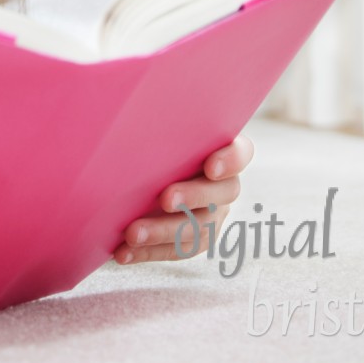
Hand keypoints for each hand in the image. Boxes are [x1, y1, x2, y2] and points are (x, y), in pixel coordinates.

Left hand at [113, 133, 253, 264]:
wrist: (147, 172)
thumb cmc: (156, 140)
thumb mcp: (162, 129)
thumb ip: (160, 126)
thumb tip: (132, 110)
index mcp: (222, 151)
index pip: (240, 152)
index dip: (230, 161)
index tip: (210, 168)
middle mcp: (224, 185)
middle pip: (221, 194)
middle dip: (193, 197)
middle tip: (165, 199)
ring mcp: (213, 215)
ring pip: (198, 228)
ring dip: (163, 232)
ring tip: (132, 234)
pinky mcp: (196, 239)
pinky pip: (178, 250)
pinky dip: (149, 252)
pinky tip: (123, 253)